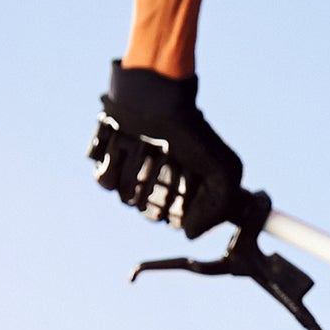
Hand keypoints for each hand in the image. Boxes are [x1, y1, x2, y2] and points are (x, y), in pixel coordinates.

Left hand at [89, 62, 244, 239]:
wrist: (157, 96)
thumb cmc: (192, 133)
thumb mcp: (224, 172)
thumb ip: (218, 209)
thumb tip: (190, 233)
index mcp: (181, 195)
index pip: (177, 221)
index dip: (182, 208)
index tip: (188, 185)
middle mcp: (155, 189)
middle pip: (151, 213)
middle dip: (160, 189)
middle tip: (169, 160)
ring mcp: (130, 177)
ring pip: (127, 198)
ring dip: (138, 173)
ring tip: (148, 147)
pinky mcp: (108, 163)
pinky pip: (105, 182)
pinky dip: (115, 166)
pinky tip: (126, 147)